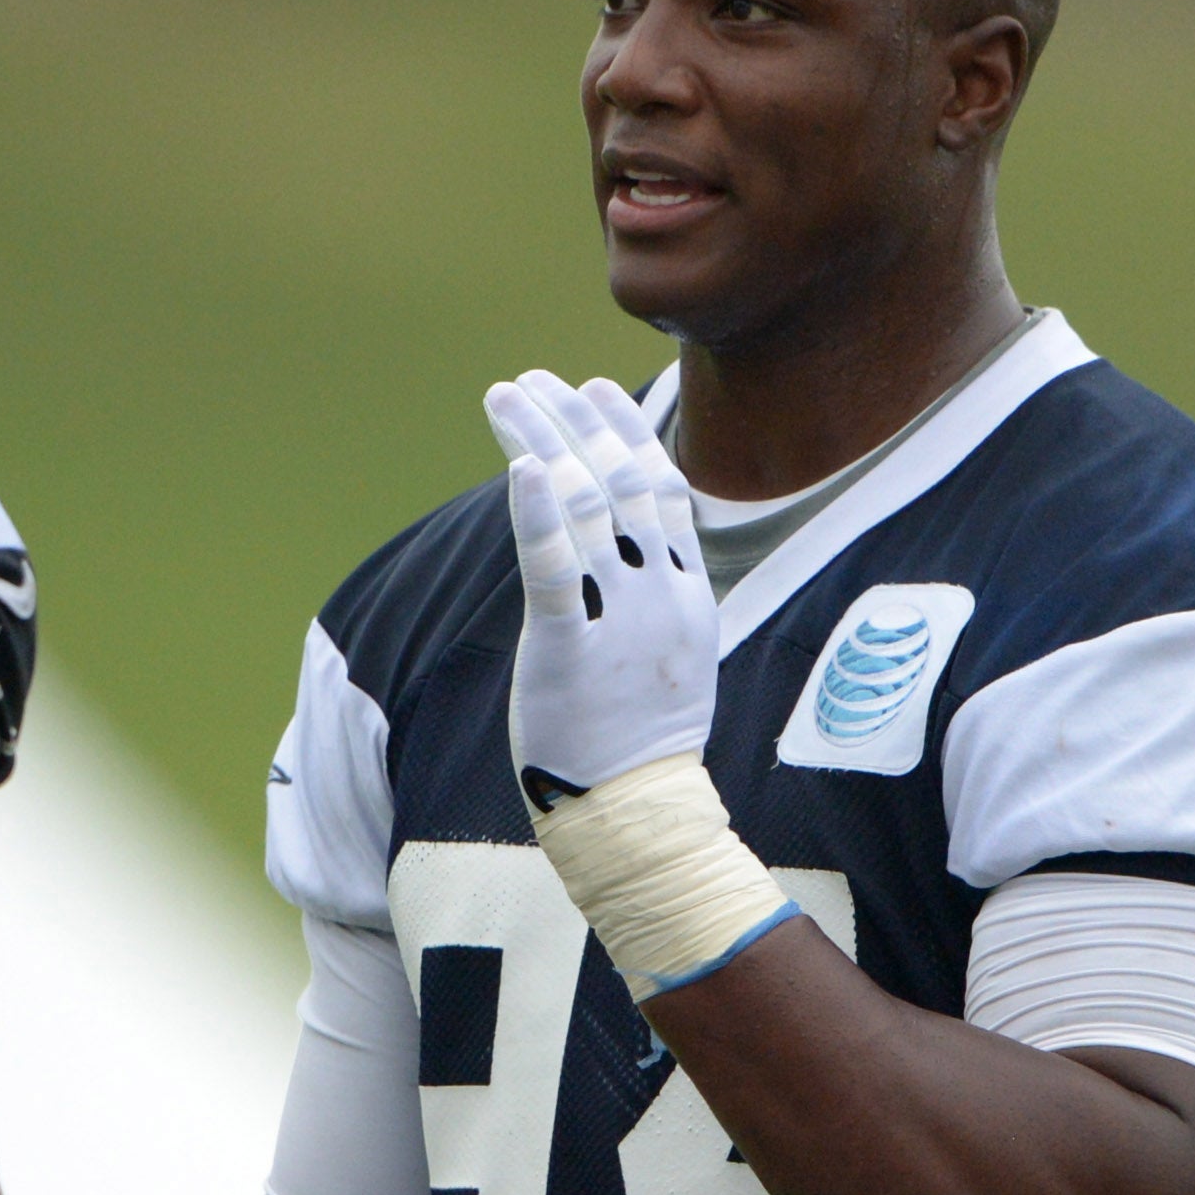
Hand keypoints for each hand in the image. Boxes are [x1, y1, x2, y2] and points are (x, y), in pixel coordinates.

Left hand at [484, 371, 716, 807]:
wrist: (638, 814)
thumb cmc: (644, 747)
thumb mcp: (671, 660)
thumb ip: (657, 602)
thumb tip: (642, 560)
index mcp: (687, 593)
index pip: (661, 489)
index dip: (628, 432)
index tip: (596, 389)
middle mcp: (660, 594)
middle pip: (618, 481)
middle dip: (574, 420)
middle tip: (534, 379)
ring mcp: (619, 620)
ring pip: (581, 506)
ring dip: (540, 439)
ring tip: (506, 394)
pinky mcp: (570, 651)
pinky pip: (555, 570)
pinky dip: (535, 513)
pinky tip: (519, 463)